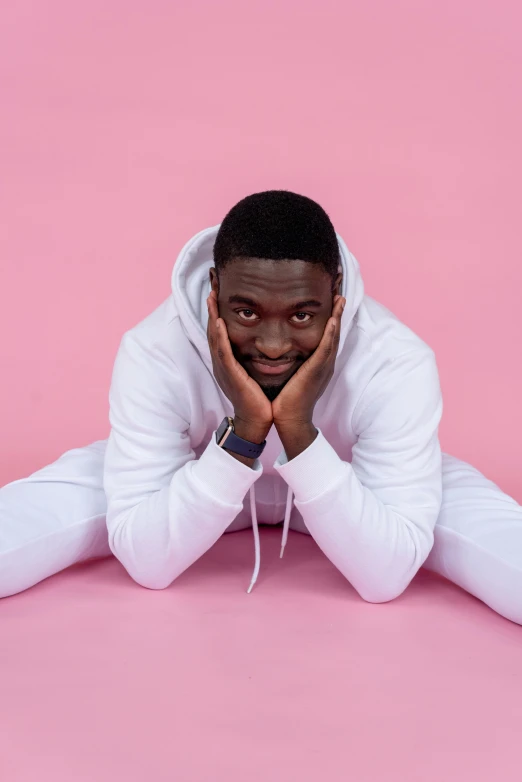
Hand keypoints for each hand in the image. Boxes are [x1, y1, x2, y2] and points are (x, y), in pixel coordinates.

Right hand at [207, 290, 272, 441]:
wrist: (258, 421)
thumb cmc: (259, 397)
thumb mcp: (255, 369)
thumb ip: (255, 353)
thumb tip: (265, 337)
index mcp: (228, 358)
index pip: (221, 326)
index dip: (218, 306)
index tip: (219, 285)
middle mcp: (222, 361)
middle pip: (213, 326)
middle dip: (211, 303)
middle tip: (211, 281)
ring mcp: (224, 368)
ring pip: (215, 336)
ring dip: (211, 314)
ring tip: (211, 293)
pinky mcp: (230, 376)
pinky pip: (223, 353)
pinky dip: (219, 336)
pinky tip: (218, 321)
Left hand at [272, 295, 344, 430]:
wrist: (288, 420)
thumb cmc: (286, 399)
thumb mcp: (290, 374)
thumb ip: (290, 361)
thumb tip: (282, 349)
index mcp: (318, 363)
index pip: (327, 336)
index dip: (331, 318)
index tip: (331, 300)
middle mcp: (324, 363)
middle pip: (334, 333)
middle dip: (338, 312)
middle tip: (340, 292)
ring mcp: (323, 367)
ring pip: (333, 337)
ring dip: (338, 317)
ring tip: (340, 298)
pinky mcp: (317, 372)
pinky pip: (326, 349)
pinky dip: (330, 334)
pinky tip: (333, 320)